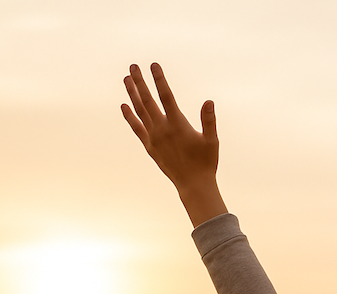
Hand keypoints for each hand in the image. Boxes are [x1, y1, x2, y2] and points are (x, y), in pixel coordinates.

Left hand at [121, 63, 226, 226]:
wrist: (193, 184)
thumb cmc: (206, 162)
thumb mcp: (212, 140)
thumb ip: (208, 120)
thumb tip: (209, 101)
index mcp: (177, 124)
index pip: (165, 96)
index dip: (159, 79)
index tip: (153, 65)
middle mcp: (162, 128)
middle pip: (147, 100)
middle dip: (140, 81)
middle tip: (133, 66)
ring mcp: (153, 137)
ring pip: (139, 111)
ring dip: (132, 94)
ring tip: (127, 79)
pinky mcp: (149, 146)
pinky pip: (136, 127)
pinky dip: (129, 116)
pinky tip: (124, 106)